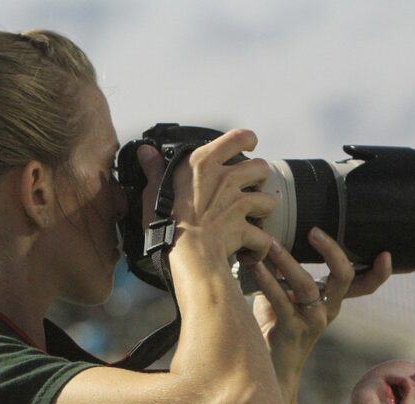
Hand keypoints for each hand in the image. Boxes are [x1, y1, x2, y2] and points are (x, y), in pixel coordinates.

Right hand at [139, 130, 276, 261]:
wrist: (184, 254)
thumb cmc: (165, 225)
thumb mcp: (153, 193)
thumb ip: (154, 170)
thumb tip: (146, 151)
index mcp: (203, 163)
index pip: (237, 137)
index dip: (247, 139)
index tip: (249, 144)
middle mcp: (226, 179)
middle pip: (261, 167)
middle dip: (260, 179)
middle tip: (250, 188)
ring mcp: (238, 203)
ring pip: (269, 201)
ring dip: (263, 211)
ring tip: (253, 219)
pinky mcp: (246, 227)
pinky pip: (263, 237)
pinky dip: (259, 246)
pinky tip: (250, 251)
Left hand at [249, 228, 390, 403]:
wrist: (269, 367)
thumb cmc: (275, 325)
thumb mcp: (285, 295)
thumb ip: (283, 272)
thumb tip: (271, 239)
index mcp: (332, 301)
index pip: (365, 286)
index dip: (379, 273)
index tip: (385, 253)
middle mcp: (328, 311)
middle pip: (343, 277)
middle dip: (332, 251)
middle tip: (313, 231)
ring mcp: (312, 322)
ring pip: (307, 285)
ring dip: (286, 260)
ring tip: (269, 244)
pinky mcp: (292, 329)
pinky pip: (281, 299)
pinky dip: (267, 280)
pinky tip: (255, 267)